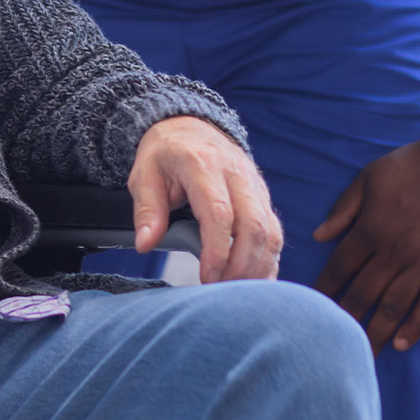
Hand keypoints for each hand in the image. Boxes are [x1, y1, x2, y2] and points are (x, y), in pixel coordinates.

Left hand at [128, 116, 282, 283]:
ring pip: (270, 231)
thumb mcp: (144, 175)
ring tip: (236, 292)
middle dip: (241, 265)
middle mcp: (236, 173)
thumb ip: (146, 210)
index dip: (218, 250)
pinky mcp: (263, 196)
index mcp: (203, 165)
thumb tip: (145, 244)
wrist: (189, 127)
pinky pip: (275, 231)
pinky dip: (269, 260)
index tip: (207, 277)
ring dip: (258, 266)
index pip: (220, 212)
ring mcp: (254, 185)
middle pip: (254, 225)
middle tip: (221, 291)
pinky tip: (256, 281)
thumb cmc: (166, 154)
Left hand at [313, 130, 419, 353]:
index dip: (323, 291)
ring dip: (375, 332)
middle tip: (329, 345)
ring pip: (394, 306)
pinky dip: (416, 325)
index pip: (339, 269)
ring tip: (361, 356)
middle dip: (344, 321)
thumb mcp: (368, 178)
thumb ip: (343, 209)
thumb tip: (318, 236)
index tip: (308, 310)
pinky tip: (401, 343)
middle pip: (363, 294)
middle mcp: (394, 251)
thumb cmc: (411, 165)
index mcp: (371, 229)